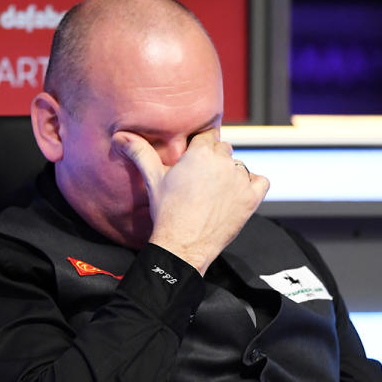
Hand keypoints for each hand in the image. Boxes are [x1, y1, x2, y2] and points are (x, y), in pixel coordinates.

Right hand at [112, 129, 269, 274]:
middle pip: (223, 150)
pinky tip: (238, 194)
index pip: (207, 136)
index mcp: (200, 152)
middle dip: (214, 161)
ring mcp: (240, 180)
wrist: (182, 246)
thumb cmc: (166, 213)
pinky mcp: (251, 198)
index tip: (193, 162)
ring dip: (231, 175)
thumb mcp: (152, 179)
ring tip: (215, 193)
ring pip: (240, 166)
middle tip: (201, 181)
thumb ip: (140, 152)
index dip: (200, 149)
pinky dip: (252, 186)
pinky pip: (261, 181)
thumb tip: (120, 136)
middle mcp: (223, 162)